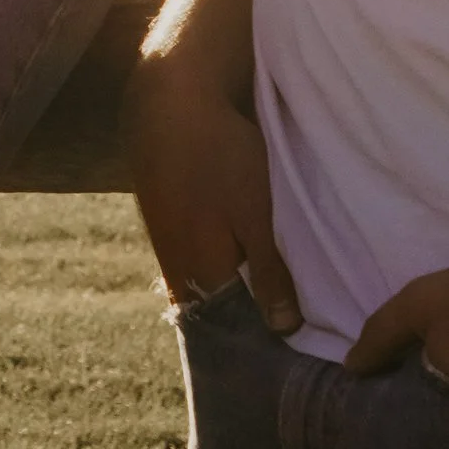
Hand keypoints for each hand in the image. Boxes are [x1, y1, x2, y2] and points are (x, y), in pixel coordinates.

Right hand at [125, 44, 301, 336]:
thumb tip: (284, 328)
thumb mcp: (256, 211)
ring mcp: (164, 240)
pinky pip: (188, 255)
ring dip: (224, 289)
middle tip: (276, 324)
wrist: (168, 101)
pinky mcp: (161, 216)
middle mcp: (176, 265)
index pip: (229, 328)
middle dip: (240, 319)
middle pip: (210, 309)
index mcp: (201, 271)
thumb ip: (268, 271)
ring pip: (197, 281)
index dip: (257, 339)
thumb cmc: (220, 154)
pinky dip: (209, 261)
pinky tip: (227, 251)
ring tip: (257, 292)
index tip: (287, 346)